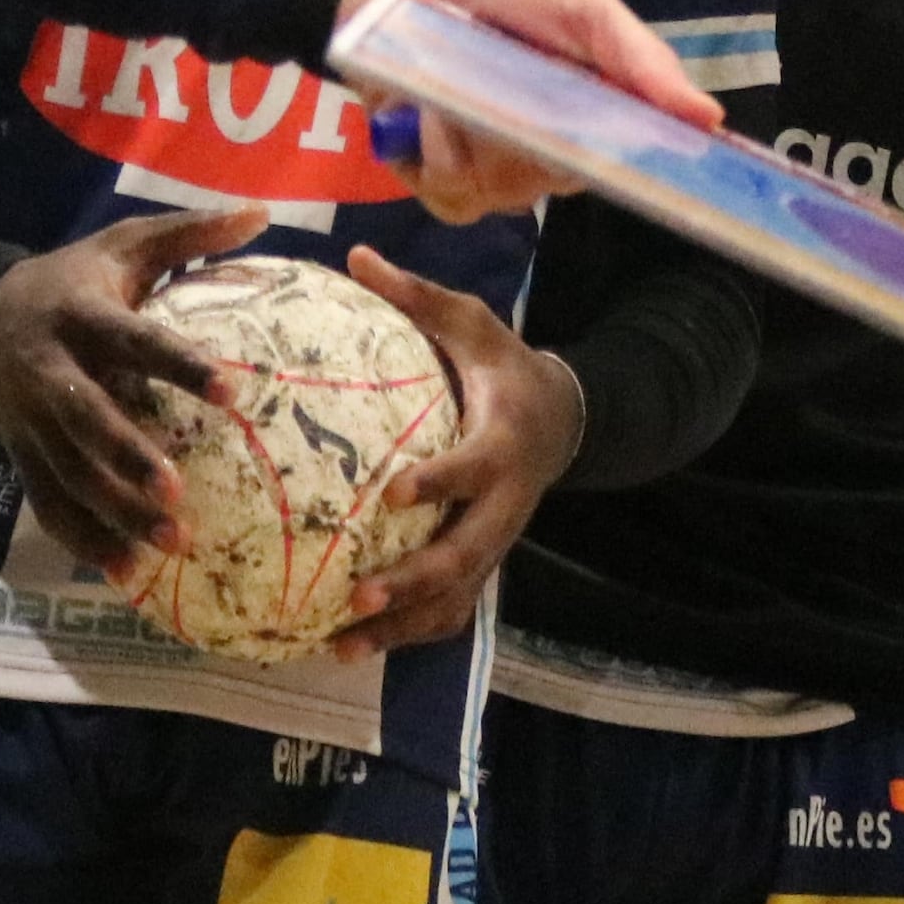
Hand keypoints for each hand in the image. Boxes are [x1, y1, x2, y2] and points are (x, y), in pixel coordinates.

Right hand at [0, 204, 262, 567]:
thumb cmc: (72, 279)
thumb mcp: (121, 244)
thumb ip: (189, 233)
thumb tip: (263, 213)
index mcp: (81, 316)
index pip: (135, 341)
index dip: (180, 365)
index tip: (233, 392)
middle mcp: (51, 372)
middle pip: (87, 421)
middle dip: (129, 459)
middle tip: (180, 493)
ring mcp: (31, 422)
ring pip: (69, 473)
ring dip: (116, 513)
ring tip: (173, 546)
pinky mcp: (22, 457)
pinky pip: (51, 505)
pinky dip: (85, 542)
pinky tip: (127, 573)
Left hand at [330, 246, 580, 653]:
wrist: (561, 418)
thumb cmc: (502, 365)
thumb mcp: (472, 323)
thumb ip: (417, 297)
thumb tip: (355, 255)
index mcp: (501, 442)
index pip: (472, 468)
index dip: (437, 483)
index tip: (390, 493)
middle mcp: (503, 503)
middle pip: (466, 555)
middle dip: (414, 580)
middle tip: (360, 595)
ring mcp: (496, 541)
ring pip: (457, 597)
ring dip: (403, 627)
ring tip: (342, 643)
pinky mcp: (483, 564)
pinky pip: (450, 610)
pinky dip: (407, 636)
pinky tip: (351, 648)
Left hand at [336, 0, 716, 220]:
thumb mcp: (582, 1)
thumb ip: (638, 57)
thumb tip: (709, 119)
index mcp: (598, 112)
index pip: (631, 167)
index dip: (627, 171)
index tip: (601, 145)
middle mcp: (553, 151)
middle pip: (557, 182)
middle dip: (523, 133)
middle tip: (500, 74)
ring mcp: (495, 172)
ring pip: (500, 194)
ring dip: (466, 135)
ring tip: (447, 82)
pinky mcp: (440, 182)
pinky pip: (450, 200)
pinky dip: (429, 154)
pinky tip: (418, 110)